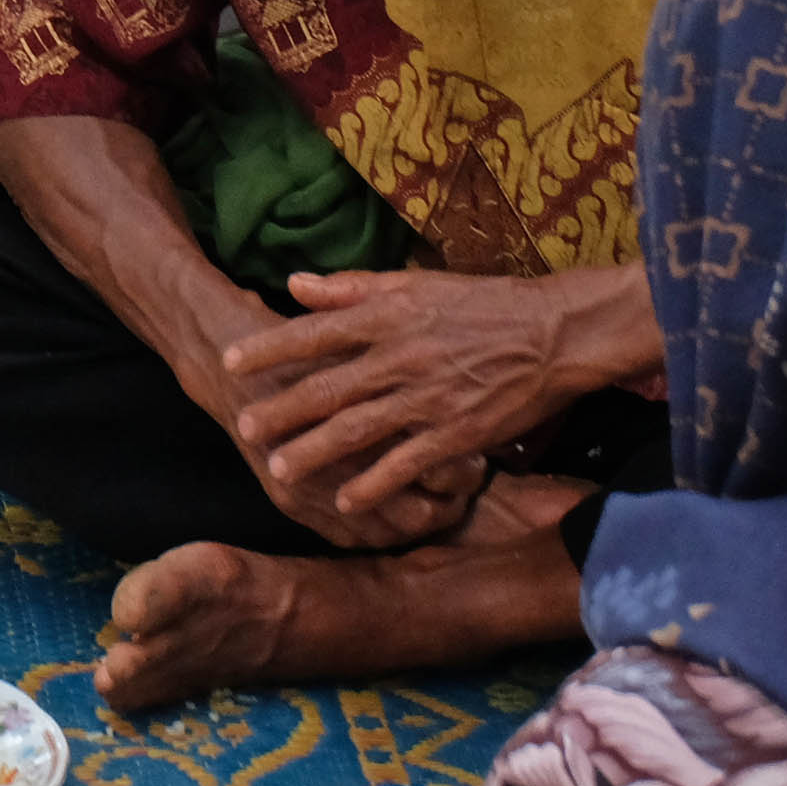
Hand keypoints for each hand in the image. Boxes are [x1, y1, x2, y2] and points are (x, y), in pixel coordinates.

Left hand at [224, 267, 637, 519]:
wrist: (556, 334)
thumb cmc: (483, 304)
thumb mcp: (414, 284)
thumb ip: (352, 288)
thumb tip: (294, 284)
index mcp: (387, 317)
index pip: (314, 332)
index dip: (269, 348)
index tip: (230, 362)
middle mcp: (401, 358)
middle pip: (328, 388)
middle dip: (281, 410)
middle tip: (243, 428)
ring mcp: (428, 399)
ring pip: (358, 430)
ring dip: (315, 452)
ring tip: (279, 470)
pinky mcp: (458, 434)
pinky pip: (406, 464)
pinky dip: (374, 484)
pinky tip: (345, 500)